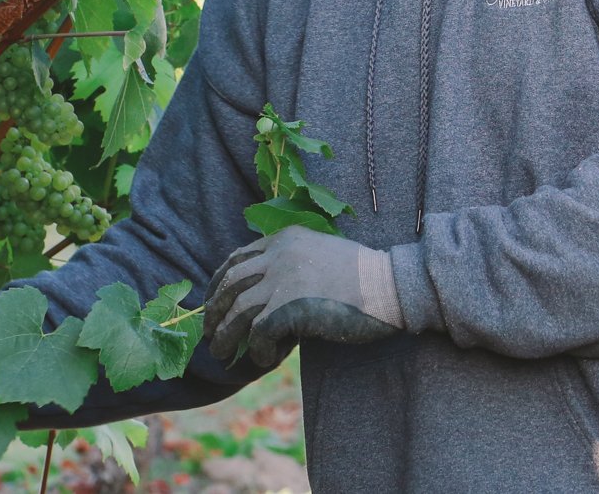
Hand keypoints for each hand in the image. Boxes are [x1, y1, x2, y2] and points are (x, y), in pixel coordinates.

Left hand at [205, 227, 403, 366]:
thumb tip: (263, 292)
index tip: (212, 301)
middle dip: (214, 309)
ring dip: (225, 334)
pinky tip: (261, 359)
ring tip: (220, 352)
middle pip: (230, 284)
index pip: (236, 259)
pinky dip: (256, 349)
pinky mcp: (290, 308)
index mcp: (283, 239)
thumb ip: (290, 262)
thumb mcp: (319, 252)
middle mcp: (277, 256)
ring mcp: (282, 281)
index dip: (219, 282)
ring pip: (237, 311)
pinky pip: (259, 333)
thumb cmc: (362, 275)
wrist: (390, 285)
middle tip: (209, 329)